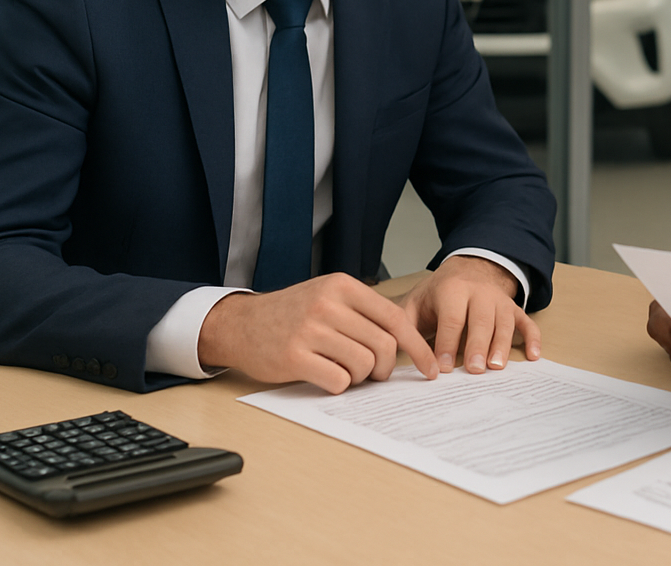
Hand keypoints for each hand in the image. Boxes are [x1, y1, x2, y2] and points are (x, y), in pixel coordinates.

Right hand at [197, 273, 439, 393]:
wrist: (241, 324)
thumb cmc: (291, 314)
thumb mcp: (327, 296)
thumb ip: (363, 312)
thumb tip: (406, 344)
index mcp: (342, 286)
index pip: (395, 318)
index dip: (418, 347)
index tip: (430, 368)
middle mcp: (328, 304)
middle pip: (383, 346)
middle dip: (385, 368)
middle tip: (375, 374)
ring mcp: (310, 330)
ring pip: (363, 365)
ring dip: (361, 377)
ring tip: (344, 371)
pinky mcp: (294, 357)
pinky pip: (338, 381)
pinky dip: (339, 385)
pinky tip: (326, 376)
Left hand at [395, 256, 540, 375]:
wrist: (469, 267)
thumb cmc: (440, 293)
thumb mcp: (417, 301)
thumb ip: (405, 325)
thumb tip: (391, 351)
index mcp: (452, 290)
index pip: (451, 318)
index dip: (446, 343)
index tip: (441, 368)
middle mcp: (479, 293)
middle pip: (481, 320)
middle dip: (477, 346)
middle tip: (473, 370)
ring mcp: (499, 300)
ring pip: (505, 322)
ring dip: (502, 345)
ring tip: (496, 367)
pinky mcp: (514, 308)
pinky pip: (527, 322)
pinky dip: (533, 338)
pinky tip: (533, 356)